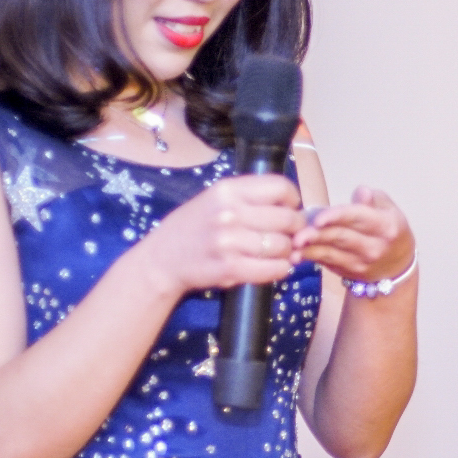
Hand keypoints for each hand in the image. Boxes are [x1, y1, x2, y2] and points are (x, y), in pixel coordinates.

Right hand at [136, 173, 303, 292]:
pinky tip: (271, 267)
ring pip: (283, 246)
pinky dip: (280, 270)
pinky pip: (274, 269)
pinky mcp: (230, 268)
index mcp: (228, 190)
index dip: (292, 200)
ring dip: (286, 252)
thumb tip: (292, 205)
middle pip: (288, 219)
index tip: (287, 209)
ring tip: (276, 253)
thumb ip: (250, 198)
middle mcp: (230, 213)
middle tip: (286, 236)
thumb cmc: (194, 227)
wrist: (163, 259)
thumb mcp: (215, 199)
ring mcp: (229, 242)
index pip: (281, 187)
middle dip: (294, 230)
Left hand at [294, 187, 413, 284]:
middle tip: (296, 234)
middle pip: (341, 237)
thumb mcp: (389, 209)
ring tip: (293, 245)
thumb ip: (373, 198)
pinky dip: (311, 257)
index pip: (358, 218)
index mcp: (386, 226)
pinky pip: (327, 263)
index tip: (318, 219)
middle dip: (316, 235)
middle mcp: (374, 247)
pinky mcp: (350, 273)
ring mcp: (362, 263)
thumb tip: (361, 192)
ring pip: (331, 254)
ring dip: (309, 250)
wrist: (397, 266)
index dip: (336, 217)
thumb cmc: (389, 229)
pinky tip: (297, 254)